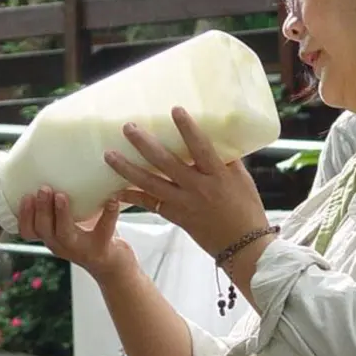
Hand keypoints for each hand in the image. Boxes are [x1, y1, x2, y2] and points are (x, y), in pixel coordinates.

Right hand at [17, 185, 136, 279]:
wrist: (116, 266)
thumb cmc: (92, 235)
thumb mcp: (73, 220)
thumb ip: (65, 201)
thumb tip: (59, 162)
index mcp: (52, 237)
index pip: (28, 231)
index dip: (24, 215)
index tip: (25, 195)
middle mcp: (62, 246)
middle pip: (43, 230)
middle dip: (41, 209)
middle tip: (43, 189)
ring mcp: (81, 249)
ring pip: (64, 234)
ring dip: (61, 214)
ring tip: (62, 196)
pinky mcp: (102, 248)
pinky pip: (103, 230)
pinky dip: (108, 214)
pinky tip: (113, 199)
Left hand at [104, 106, 270, 258]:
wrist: (243, 246)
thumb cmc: (247, 210)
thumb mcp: (242, 180)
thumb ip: (226, 159)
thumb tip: (215, 136)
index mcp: (218, 175)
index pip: (201, 147)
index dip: (188, 129)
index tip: (175, 109)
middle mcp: (198, 188)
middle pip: (166, 163)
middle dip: (144, 144)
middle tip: (127, 127)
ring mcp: (184, 203)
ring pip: (150, 183)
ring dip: (127, 169)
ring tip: (109, 155)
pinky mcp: (175, 216)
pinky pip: (149, 204)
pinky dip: (131, 197)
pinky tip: (115, 190)